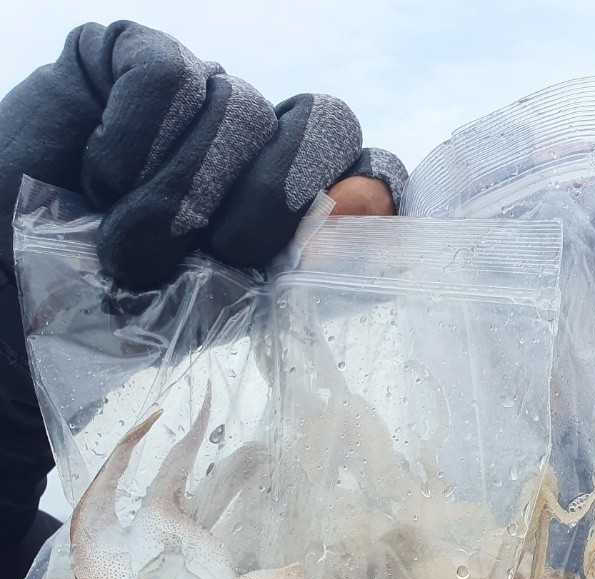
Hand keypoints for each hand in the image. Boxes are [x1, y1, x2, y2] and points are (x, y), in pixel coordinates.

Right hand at [0, 21, 405, 578]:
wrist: (25, 310)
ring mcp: (201, 93)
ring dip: (179, 197)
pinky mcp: (130, 57)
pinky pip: (168, 78)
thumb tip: (370, 207)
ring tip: (128, 248)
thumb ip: (310, 265)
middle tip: (217, 259)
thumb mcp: (237, 309)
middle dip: (271, 203)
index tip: (330, 244)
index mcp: (302, 201)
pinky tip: (98, 181)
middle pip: (324, 122)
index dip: (369, 194)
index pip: (374, 166)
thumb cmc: (136, 319)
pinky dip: (134, 145)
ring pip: (238, 105)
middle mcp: (262, 139)